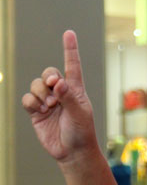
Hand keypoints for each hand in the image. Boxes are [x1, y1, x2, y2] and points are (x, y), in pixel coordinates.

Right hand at [21, 30, 97, 162]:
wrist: (72, 151)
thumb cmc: (81, 131)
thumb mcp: (79, 114)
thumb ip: (68, 97)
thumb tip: (59, 82)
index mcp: (76, 90)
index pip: (73, 66)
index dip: (70, 50)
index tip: (69, 33)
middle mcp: (61, 93)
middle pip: (49, 73)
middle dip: (48, 76)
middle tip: (54, 85)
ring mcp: (47, 101)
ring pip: (36, 85)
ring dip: (40, 93)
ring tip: (49, 106)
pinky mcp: (36, 112)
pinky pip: (27, 99)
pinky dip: (31, 103)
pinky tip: (40, 111)